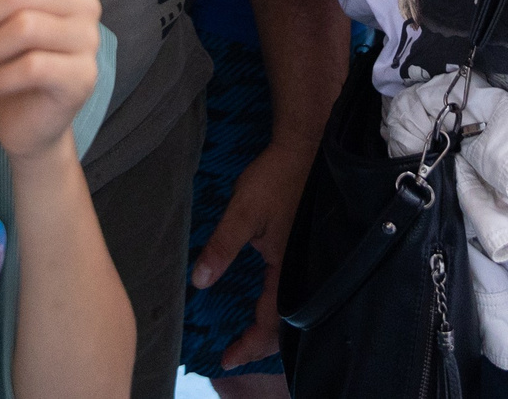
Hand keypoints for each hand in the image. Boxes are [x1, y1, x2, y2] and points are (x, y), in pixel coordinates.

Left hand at [190, 137, 314, 368]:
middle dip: (261, 345)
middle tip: (235, 353)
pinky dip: (279, 306)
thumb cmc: (275, 179)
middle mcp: (302, 269)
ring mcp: (307, 258)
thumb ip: (221, 247)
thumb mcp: (242, 212)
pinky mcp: (306, 247)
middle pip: (285, 324)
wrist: (306, 148)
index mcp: (287, 268)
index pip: (270, 323)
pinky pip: (294, 290)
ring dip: (271, 328)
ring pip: (292, 308)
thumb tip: (199, 282)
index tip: (226, 359)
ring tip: (248, 337)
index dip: (248, 346)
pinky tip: (267, 302)